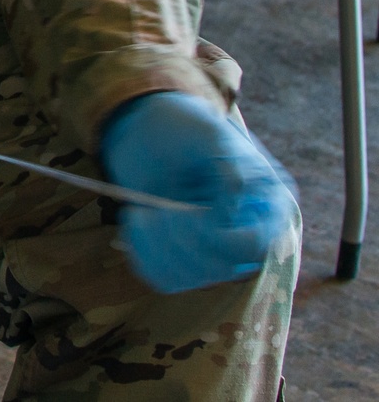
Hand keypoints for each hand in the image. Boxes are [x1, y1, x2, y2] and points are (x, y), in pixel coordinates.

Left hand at [100, 91, 295, 293]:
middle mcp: (247, 229)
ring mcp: (215, 246)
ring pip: (195, 276)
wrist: (149, 127)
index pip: (258, 243)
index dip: (222, 239)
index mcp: (266, 200)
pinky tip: (135, 226)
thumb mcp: (208, 131)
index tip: (189, 215)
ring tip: (139, 214)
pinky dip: (145, 257)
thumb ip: (230, 163)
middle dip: (185, 243)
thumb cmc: (183, 124)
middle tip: (155, 212)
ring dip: (160, 248)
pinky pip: (169, 278)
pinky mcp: (186, 255)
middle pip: (225, 266)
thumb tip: (238, 201)